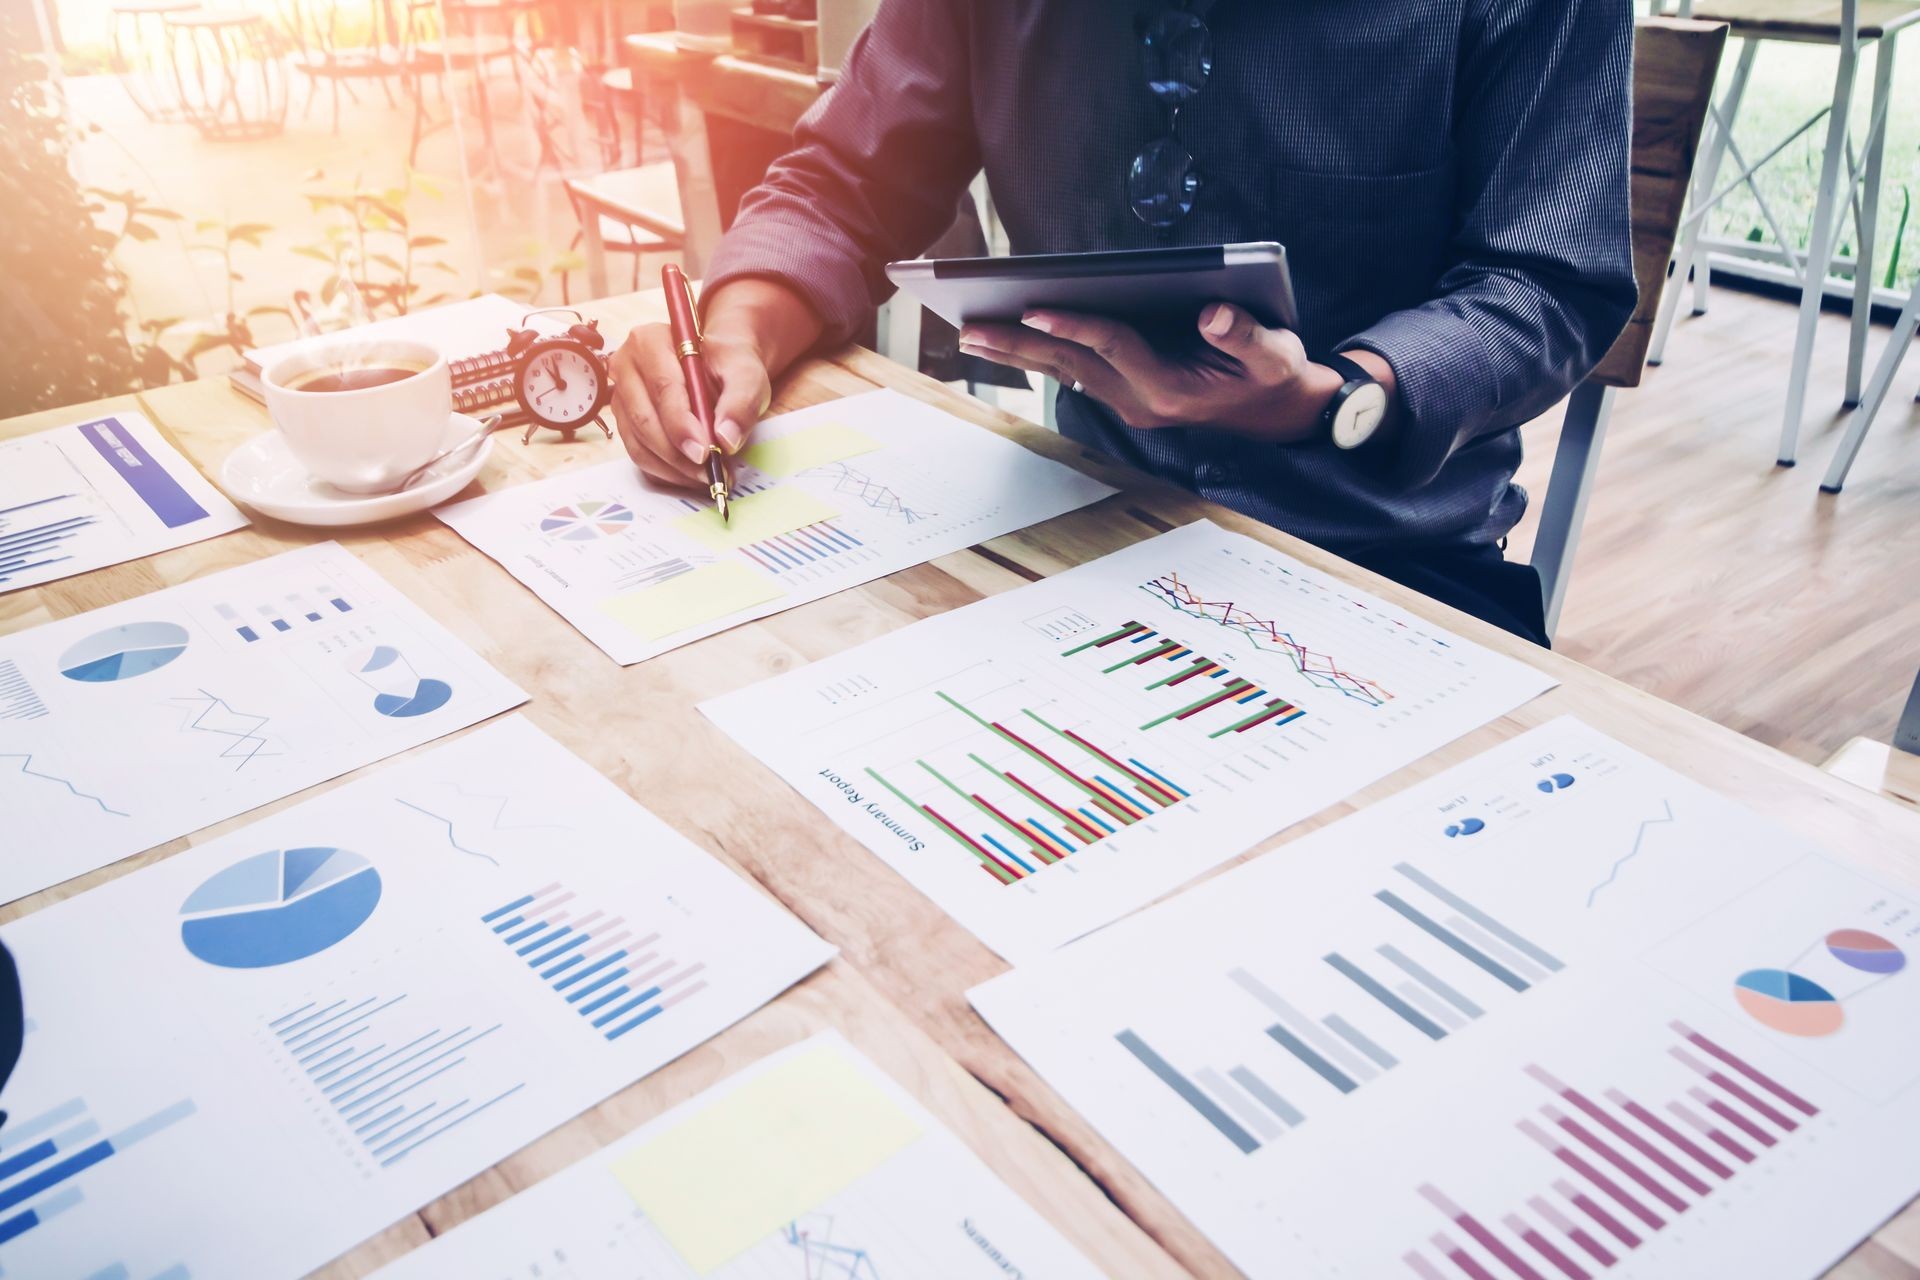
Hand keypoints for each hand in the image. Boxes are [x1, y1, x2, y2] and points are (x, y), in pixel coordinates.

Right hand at [609, 324, 772, 486]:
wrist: (716, 369)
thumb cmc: (727, 366)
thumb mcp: (746, 374)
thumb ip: (740, 401)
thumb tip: (726, 439)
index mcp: (650, 342)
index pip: (663, 388)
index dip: (682, 425)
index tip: (705, 452)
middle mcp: (626, 367)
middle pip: (645, 419)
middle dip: (679, 454)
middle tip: (710, 473)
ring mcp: (621, 397)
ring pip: (639, 442)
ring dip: (674, 468)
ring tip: (707, 476)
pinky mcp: (624, 422)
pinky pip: (639, 455)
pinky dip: (666, 472)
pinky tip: (691, 475)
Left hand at [958, 304, 1351, 441]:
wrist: (1279, 415)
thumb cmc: (1275, 376)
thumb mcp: (1276, 354)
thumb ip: (1246, 335)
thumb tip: (1215, 311)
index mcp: (1171, 388)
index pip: (1113, 347)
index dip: (1075, 325)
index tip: (1034, 307)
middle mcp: (1141, 400)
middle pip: (1072, 363)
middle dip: (1019, 344)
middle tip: (969, 328)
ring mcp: (1129, 402)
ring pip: (1065, 371)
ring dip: (1017, 353)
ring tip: (971, 334)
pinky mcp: (1125, 395)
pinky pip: (1074, 373)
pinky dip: (1040, 355)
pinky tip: (1009, 341)